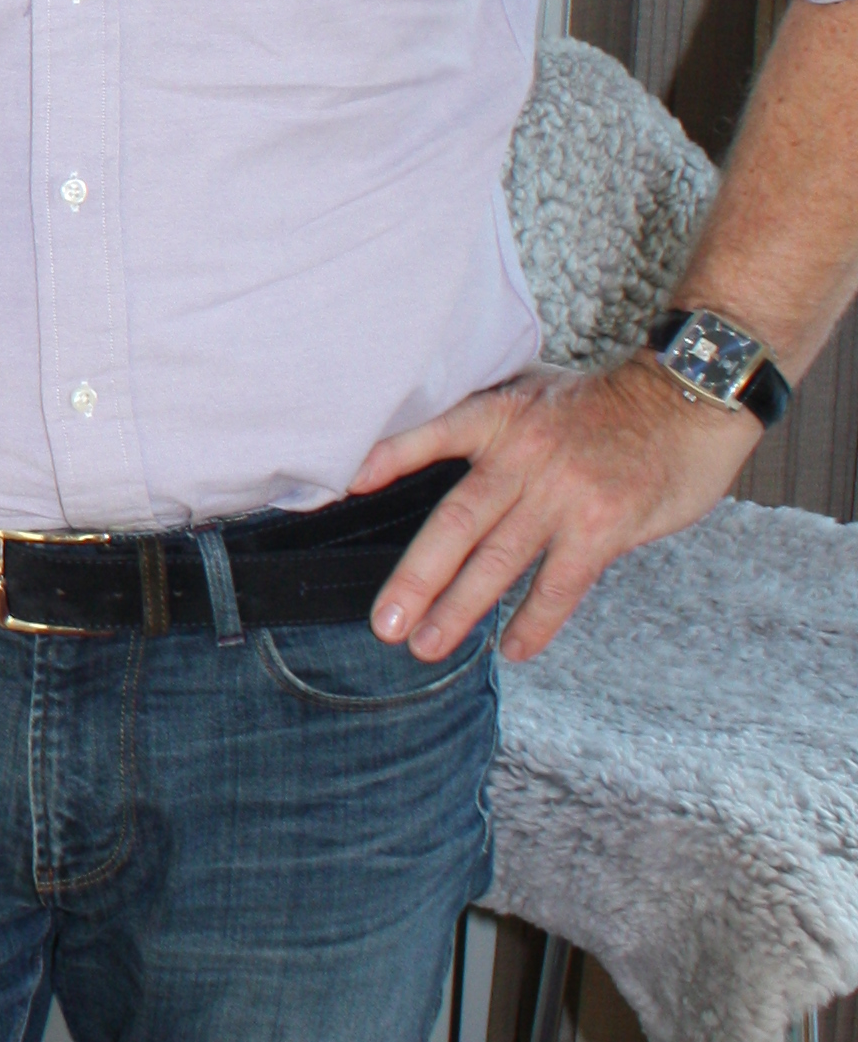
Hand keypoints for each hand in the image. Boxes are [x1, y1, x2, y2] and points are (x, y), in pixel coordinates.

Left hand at [354, 359, 761, 661]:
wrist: (690, 400)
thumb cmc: (610, 404)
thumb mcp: (540, 393)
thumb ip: (494, 427)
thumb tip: (445, 463)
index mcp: (502, 417)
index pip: (436, 434)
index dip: (392, 458)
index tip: (350, 487)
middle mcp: (524, 455)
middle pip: (456, 523)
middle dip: (416, 578)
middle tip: (384, 623)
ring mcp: (563, 493)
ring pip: (499, 562)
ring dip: (461, 611)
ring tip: (427, 646)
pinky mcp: (603, 525)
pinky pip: (559, 585)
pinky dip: (534, 621)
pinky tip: (512, 649)